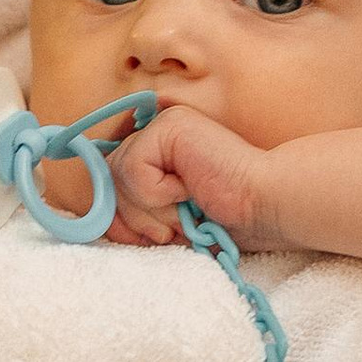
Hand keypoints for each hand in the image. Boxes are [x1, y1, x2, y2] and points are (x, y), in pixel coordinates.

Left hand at [109, 102, 261, 245]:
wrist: (266, 208)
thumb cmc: (228, 221)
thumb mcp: (169, 224)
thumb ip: (134, 215)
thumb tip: (95, 217)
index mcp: (157, 154)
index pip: (109, 184)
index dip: (120, 217)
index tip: (154, 235)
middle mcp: (155, 135)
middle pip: (108, 182)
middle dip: (135, 219)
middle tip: (175, 228)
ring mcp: (162, 127)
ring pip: (117, 178)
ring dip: (150, 210)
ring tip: (186, 209)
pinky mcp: (168, 127)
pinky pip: (133, 171)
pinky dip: (158, 194)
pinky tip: (191, 188)